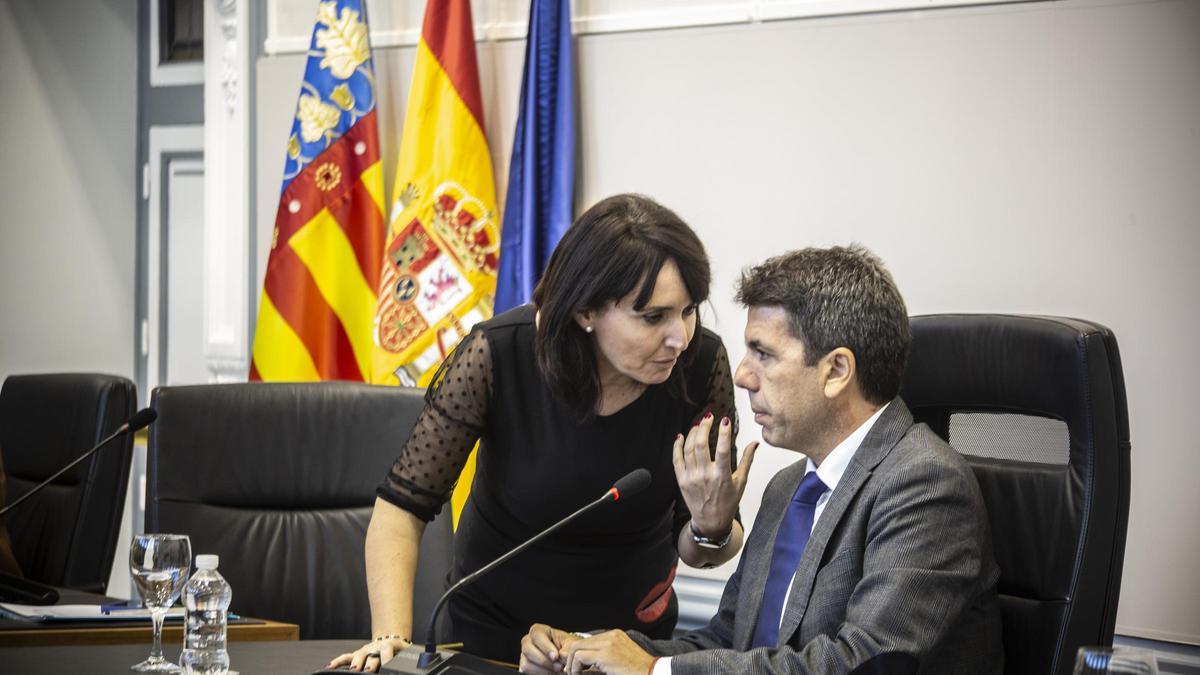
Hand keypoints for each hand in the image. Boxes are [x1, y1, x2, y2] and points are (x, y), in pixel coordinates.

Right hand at [327, 636, 410, 672]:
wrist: (392, 638)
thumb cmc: (400, 648)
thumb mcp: (407, 651)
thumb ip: (410, 658)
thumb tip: (423, 660)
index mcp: (391, 645)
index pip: (389, 652)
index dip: (388, 659)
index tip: (387, 666)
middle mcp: (376, 647)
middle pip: (372, 655)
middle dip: (370, 663)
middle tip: (369, 670)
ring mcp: (366, 650)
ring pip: (358, 656)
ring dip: (355, 663)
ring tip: (354, 670)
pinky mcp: (357, 654)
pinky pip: (345, 658)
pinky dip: (337, 662)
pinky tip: (329, 667)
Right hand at [520, 624, 582, 673]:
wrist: (566, 659)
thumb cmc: (567, 648)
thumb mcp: (571, 644)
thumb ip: (568, 648)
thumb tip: (562, 654)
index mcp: (540, 631)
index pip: (537, 635)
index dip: (545, 646)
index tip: (555, 656)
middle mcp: (529, 641)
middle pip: (528, 649)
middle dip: (544, 661)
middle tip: (559, 666)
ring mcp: (525, 654)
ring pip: (526, 663)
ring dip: (543, 670)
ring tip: (557, 670)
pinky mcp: (525, 666)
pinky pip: (528, 672)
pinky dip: (541, 674)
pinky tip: (551, 672)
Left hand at [564, 630, 654, 674]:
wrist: (653, 674)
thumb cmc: (637, 673)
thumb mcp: (618, 661)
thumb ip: (603, 658)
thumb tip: (583, 663)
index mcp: (615, 636)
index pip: (588, 641)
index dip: (578, 654)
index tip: (575, 668)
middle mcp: (611, 636)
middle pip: (580, 643)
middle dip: (571, 658)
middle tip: (571, 672)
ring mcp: (609, 643)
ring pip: (577, 648)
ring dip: (571, 664)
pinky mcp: (605, 655)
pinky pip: (579, 657)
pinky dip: (574, 668)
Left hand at [674, 413, 757, 537]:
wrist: (711, 522)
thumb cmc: (728, 502)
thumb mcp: (742, 482)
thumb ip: (747, 460)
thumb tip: (755, 443)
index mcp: (722, 476)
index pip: (723, 450)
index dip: (724, 433)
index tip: (725, 420)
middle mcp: (705, 476)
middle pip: (701, 445)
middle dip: (704, 427)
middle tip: (709, 417)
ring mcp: (691, 478)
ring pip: (688, 449)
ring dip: (692, 433)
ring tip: (698, 424)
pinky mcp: (681, 480)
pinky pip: (676, 459)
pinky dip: (677, 446)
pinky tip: (681, 436)